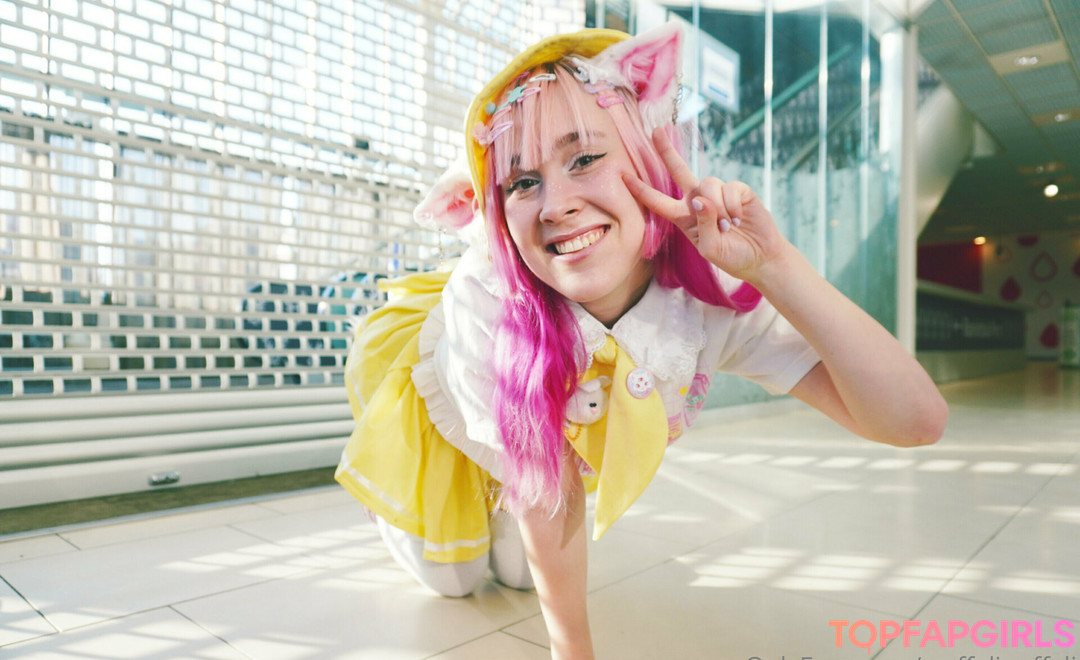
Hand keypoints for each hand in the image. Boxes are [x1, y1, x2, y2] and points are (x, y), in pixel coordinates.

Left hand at [623, 127, 788, 283]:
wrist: (760, 257)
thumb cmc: (731, 256)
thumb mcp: (710, 248)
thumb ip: (703, 225)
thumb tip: (700, 198)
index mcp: (684, 217)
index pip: (658, 201)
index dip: (641, 190)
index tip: (623, 176)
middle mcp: (698, 201)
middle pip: (678, 170)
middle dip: (667, 151)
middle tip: (655, 131)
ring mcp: (718, 194)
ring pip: (708, 183)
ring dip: (717, 207)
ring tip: (727, 227)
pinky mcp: (739, 191)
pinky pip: (730, 188)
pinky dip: (733, 205)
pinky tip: (738, 219)